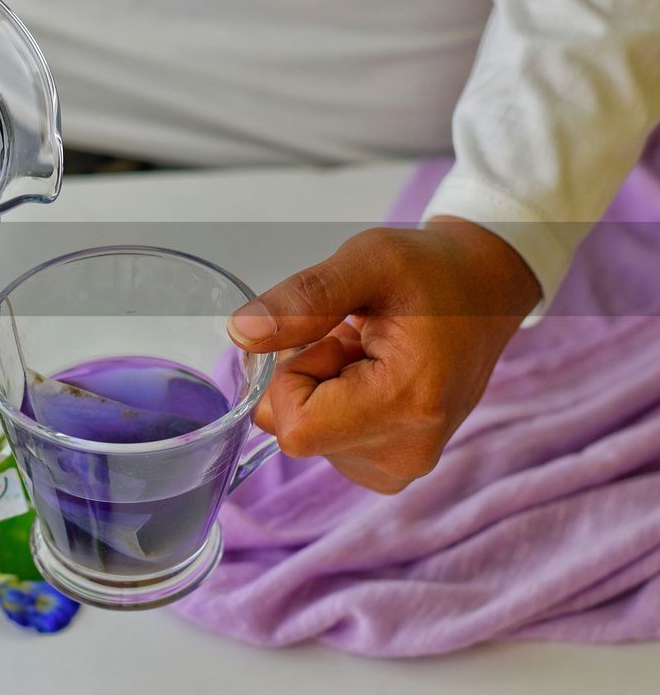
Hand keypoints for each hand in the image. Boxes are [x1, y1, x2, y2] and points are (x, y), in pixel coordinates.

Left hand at [227, 217, 540, 493]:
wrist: (486, 289)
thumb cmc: (434, 271)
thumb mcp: (369, 261)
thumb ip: (304, 299)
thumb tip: (241, 334)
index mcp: (406, 406)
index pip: (295, 426)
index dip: (295, 374)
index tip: (334, 336)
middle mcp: (405, 453)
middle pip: (297, 432)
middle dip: (305, 379)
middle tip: (353, 340)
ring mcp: (400, 467)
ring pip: (307, 436)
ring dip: (320, 389)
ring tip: (370, 354)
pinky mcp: (392, 467)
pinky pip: (326, 441)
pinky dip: (334, 405)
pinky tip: (371, 375)